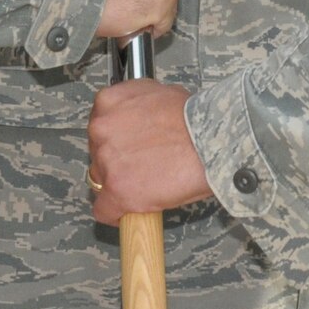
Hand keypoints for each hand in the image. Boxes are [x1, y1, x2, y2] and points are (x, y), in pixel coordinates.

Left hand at [88, 81, 209, 221]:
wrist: (210, 142)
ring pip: (101, 180)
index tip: (126, 148)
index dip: (116, 140)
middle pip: (98, 152)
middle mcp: (101, 129)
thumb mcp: (160, 94)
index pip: (100, 126)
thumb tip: (141, 120)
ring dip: (119, 184)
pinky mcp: (116, 190)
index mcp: (110, 103)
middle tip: (142, 166)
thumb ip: (140, 108)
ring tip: (146, 185)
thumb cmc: (196, 120)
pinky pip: (104, 210)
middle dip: (117, 161)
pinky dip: (116, 214)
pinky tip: (132, 211)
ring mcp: (106, 161)